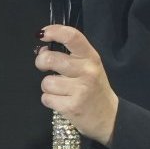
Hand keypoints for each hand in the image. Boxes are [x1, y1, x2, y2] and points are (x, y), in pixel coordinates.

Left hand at [35, 25, 118, 146]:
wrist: (109, 117)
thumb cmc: (95, 88)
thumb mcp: (88, 66)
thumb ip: (69, 56)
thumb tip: (42, 50)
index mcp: (91, 57)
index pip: (72, 37)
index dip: (54, 31)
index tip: (42, 34)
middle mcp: (87, 71)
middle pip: (51, 59)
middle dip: (41, 62)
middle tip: (44, 67)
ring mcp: (80, 90)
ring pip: (46, 82)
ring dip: (48, 87)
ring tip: (61, 90)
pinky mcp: (71, 107)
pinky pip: (46, 99)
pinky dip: (50, 100)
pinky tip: (62, 101)